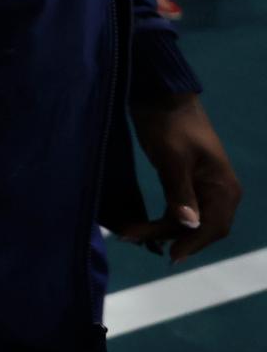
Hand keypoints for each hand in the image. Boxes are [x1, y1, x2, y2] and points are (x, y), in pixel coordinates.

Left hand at [122, 94, 242, 263]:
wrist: (160, 95)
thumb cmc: (168, 122)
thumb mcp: (171, 157)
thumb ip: (180, 191)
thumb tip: (191, 224)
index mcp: (224, 187)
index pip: (213, 226)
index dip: (193, 243)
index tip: (170, 256)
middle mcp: (219, 191)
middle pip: (199, 228)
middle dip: (169, 237)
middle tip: (132, 237)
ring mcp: (203, 188)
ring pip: (185, 221)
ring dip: (160, 230)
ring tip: (127, 234)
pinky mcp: (186, 183)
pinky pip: (177, 211)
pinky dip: (160, 220)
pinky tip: (140, 227)